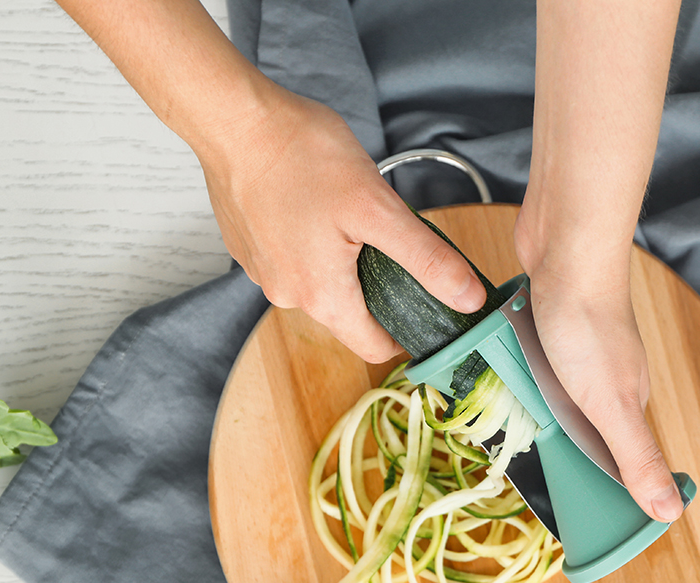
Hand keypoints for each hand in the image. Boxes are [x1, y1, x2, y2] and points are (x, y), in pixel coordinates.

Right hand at [194, 85, 485, 361]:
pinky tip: (316, 206)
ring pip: (321, 284)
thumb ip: (427, 259)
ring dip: (344, 261)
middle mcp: (286, 295)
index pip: (375, 347)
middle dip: (377, 285)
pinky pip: (294, 260)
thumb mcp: (379, 208)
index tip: (428, 312)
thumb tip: (467, 298)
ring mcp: (263, 272)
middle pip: (349, 315)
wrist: (231, 118)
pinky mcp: (249, 248)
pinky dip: (312, 243)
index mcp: (322, 297)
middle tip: (392, 241)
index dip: (407, 335)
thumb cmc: (299, 155)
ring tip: (349, 214)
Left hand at [515, 227, 683, 522]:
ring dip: (529, 409)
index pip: (612, 458)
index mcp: (628, 401)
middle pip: (580, 428)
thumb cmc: (588, 325)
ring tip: (499, 429)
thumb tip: (670, 513)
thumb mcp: (611, 405)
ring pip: (552, 393)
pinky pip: (532, 361)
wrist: (566, 246)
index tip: (560, 510)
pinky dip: (517, 373)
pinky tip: (497, 380)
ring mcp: (576, 350)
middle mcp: (606, 377)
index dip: (589, 484)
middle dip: (554, 449)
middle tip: (517, 469)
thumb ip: (637, 457)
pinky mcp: (549, 325)